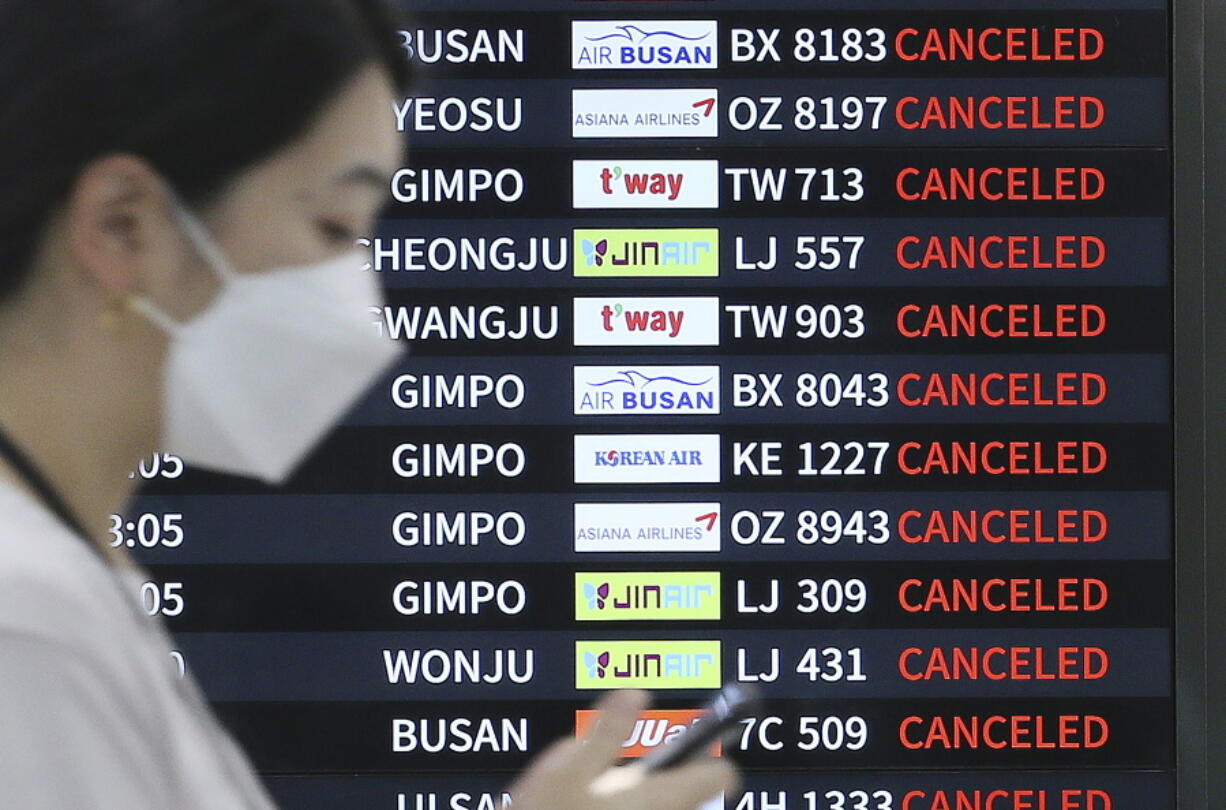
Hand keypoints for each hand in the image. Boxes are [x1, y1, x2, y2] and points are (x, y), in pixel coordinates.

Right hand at [507, 689, 739, 809]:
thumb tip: (635, 694)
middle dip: (665, 780)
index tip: (689, 743)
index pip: (722, 776)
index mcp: (658, 799)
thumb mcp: (564, 769)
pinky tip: (587, 809)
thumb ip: (605, 730)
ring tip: (596, 796)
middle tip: (621, 772)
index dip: (709, 754)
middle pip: (692, 797)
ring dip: (645, 801)